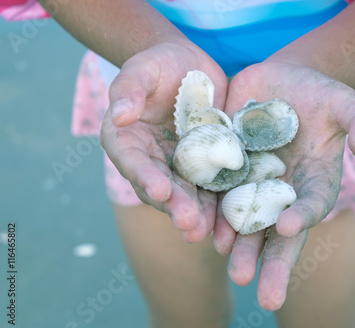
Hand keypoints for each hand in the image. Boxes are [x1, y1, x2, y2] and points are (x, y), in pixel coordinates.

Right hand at [100, 41, 227, 241]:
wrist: (188, 67)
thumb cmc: (159, 63)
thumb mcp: (143, 69)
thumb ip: (130, 89)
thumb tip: (119, 115)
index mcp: (127, 141)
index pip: (133, 162)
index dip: (145, 177)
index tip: (160, 190)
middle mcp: (150, 160)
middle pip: (161, 188)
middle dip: (175, 207)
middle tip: (190, 225)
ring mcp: (178, 167)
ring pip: (186, 195)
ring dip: (198, 215)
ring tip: (208, 232)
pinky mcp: (205, 166)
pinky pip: (212, 188)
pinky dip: (220, 204)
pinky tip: (231, 221)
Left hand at [213, 60, 354, 309]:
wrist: (279, 82)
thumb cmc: (318, 94)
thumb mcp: (344, 102)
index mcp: (314, 180)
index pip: (312, 203)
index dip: (303, 214)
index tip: (289, 225)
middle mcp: (284, 191)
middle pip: (279, 231)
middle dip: (273, 261)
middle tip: (266, 296)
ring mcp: (254, 184)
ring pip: (247, 223)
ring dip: (240, 248)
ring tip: (236, 272)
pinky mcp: (227, 171)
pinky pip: (219, 199)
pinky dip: (214, 217)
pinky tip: (206, 233)